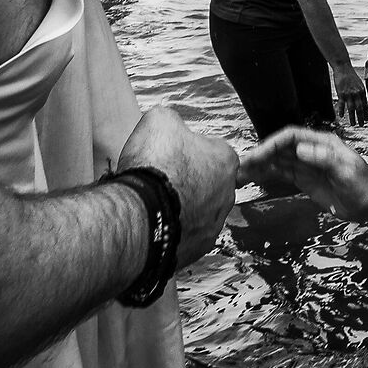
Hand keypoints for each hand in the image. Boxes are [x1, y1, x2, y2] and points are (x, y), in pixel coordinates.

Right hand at [114, 105, 239, 265]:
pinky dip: (172, 230)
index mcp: (226, 161)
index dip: (188, 150)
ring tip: (154, 204)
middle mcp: (228, 195)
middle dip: (188, 181)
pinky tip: (154, 223)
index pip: (212, 150)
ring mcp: (214, 225)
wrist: (140, 217)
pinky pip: (186, 235)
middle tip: (161, 179)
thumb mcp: (158, 121)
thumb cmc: (154, 167)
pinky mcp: (197, 248)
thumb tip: (168, 124)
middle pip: (209, 182)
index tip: (169, 155)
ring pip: (199, 211)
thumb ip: (170, 119)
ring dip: (181, 207)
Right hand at [241, 127, 367, 222]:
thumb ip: (324, 159)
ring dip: (259, 165)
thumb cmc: (362, 185)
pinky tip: (253, 178)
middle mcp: (311, 151)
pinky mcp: (304, 179)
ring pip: (277, 161)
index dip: (272, 144)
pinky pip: (282, 173)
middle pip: (280, 147)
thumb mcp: (346, 170)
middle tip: (240, 166)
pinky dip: (267, 174)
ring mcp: (306, 165)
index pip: (290, 136)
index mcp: (321, 143)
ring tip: (240, 173)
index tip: (257, 156)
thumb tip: (299, 149)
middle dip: (260, 154)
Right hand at [328, 61, 367, 127]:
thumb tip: (362, 100)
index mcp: (362, 91)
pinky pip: (342, 104)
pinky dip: (341, 110)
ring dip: (352, 117)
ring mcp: (349, 94)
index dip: (366, 113)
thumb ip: (360, 92)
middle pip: (360, 108)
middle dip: (361, 118)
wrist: (343, 68)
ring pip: (352, 108)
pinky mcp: (341, 93)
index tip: (366, 120)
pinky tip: (341, 116)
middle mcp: (357, 94)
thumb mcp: (359, 83)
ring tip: (353, 124)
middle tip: (361, 125)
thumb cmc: (351, 76)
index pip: (365, 105)